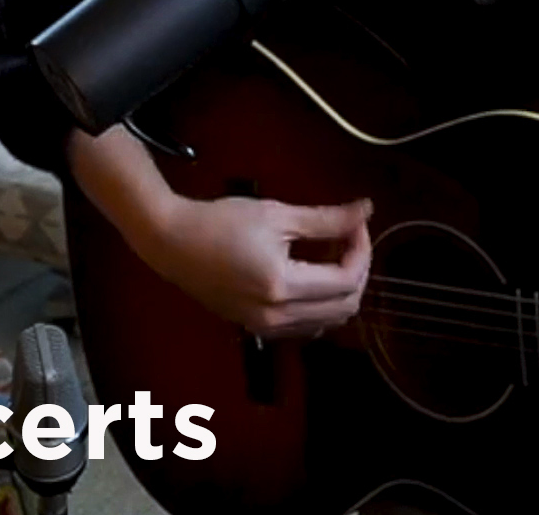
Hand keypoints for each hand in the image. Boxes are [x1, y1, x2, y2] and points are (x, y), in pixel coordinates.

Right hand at [137, 193, 372, 338]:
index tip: (356, 223)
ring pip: (329, 321)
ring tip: (332, 255)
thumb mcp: (277, 215)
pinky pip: (306, 326)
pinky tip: (312, 277)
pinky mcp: (258, 328)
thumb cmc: (220, 222)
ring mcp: (266, 327)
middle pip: (345, 306)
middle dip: (357, 270)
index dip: (361, 250)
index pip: (347, 280)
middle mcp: (277, 316)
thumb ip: (326, 218)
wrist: (172, 243)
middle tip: (350, 238)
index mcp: (282, 286)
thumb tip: (366, 210)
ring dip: (341, 290)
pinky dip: (320, 304)